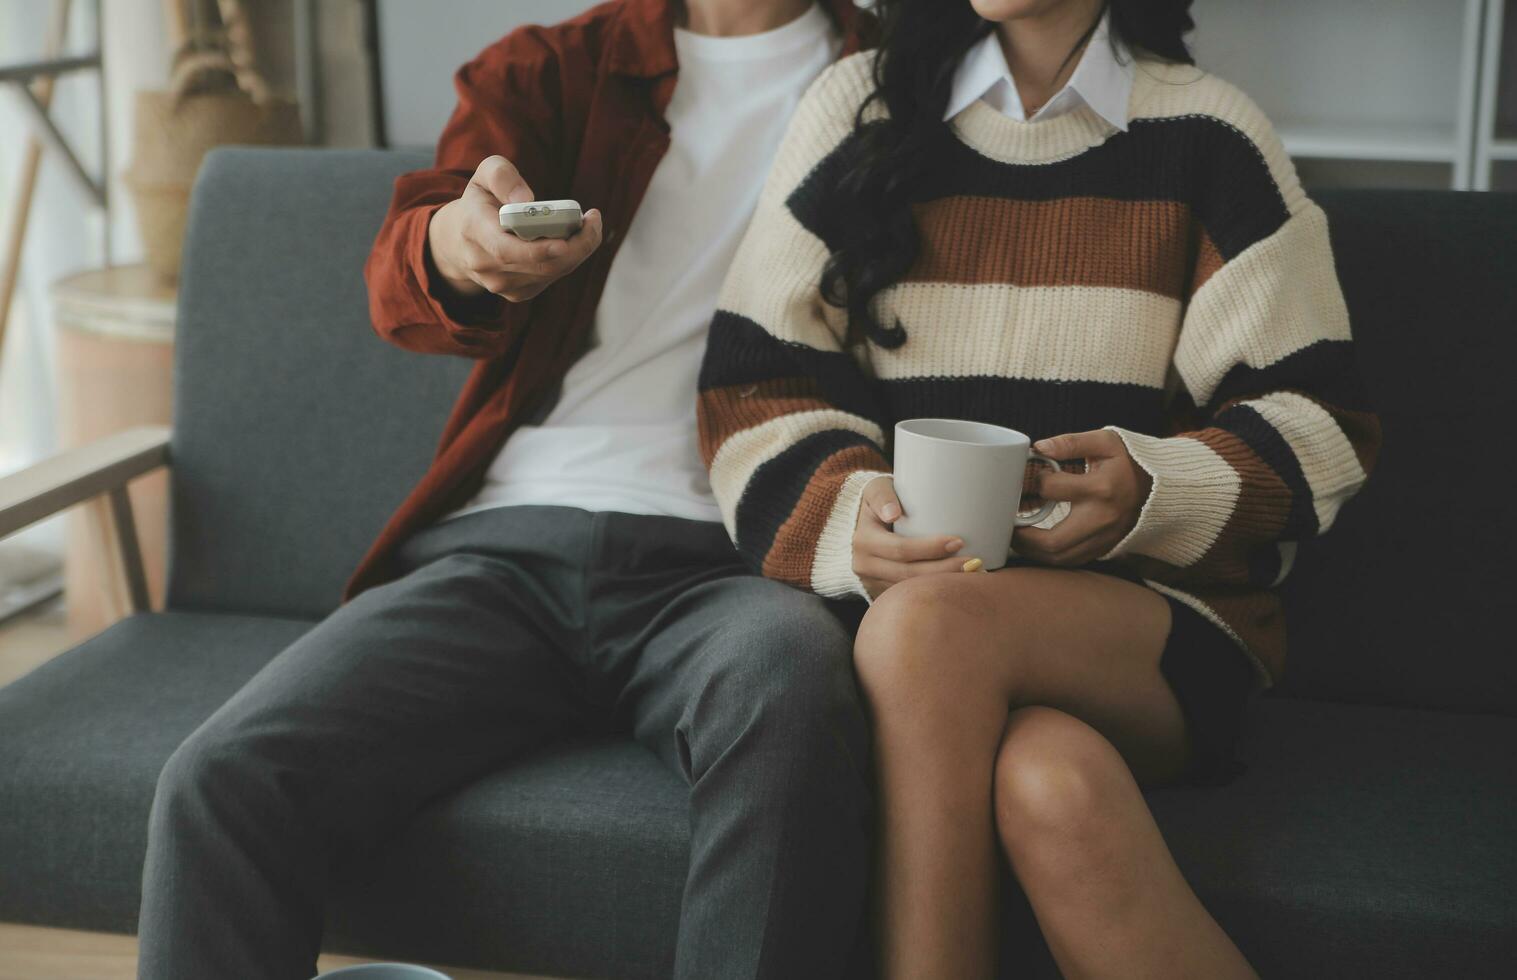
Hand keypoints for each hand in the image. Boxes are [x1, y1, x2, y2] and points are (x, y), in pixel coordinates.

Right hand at [427, 155, 603, 302]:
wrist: (459, 242)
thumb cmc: (480, 203)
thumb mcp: (483, 177)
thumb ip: (502, 176)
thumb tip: (528, 198)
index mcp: (474, 232)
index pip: (506, 249)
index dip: (538, 250)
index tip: (565, 241)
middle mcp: (486, 265)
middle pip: (539, 264)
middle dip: (575, 246)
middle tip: (592, 221)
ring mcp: (501, 285)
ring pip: (551, 272)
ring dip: (577, 251)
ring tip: (588, 225)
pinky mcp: (517, 294)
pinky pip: (551, 277)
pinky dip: (570, 259)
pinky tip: (576, 240)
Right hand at [853, 476, 972, 599]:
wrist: (857, 522)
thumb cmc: (877, 501)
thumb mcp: (876, 489)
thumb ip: (884, 496)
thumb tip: (893, 513)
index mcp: (864, 541)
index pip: (900, 549)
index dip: (930, 548)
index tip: (958, 541)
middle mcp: (864, 565)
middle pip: (908, 575)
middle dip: (943, 570)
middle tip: (973, 562)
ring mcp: (871, 582)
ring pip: (909, 590)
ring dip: (940, 585)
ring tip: (971, 575)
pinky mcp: (880, 592)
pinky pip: (907, 596)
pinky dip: (931, 591)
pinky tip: (954, 586)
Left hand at [1011, 430, 1152, 565]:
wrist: (1162, 486)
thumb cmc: (1129, 460)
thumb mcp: (1106, 441)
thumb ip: (1071, 442)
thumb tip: (1038, 447)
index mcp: (1101, 487)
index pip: (1052, 489)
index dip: (1034, 481)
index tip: (1029, 477)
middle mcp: (1102, 518)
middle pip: (1053, 542)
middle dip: (1023, 538)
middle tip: (1007, 525)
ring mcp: (1105, 538)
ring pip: (1061, 559)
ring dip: (1033, 553)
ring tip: (1016, 537)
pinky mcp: (1105, 548)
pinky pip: (1072, 562)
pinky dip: (1050, 557)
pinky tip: (1036, 545)